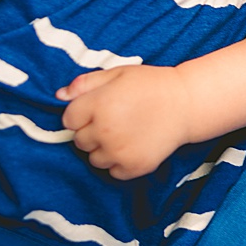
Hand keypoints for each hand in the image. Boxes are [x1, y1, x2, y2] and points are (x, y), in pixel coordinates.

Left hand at [58, 65, 192, 179]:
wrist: (186, 104)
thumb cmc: (150, 84)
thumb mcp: (117, 73)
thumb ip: (85, 83)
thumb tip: (59, 95)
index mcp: (98, 105)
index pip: (68, 120)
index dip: (81, 114)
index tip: (97, 109)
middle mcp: (105, 131)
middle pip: (79, 141)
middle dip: (91, 131)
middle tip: (114, 120)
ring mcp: (119, 152)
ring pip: (94, 159)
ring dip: (103, 149)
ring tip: (125, 133)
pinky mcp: (133, 167)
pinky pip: (112, 172)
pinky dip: (119, 162)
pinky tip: (133, 145)